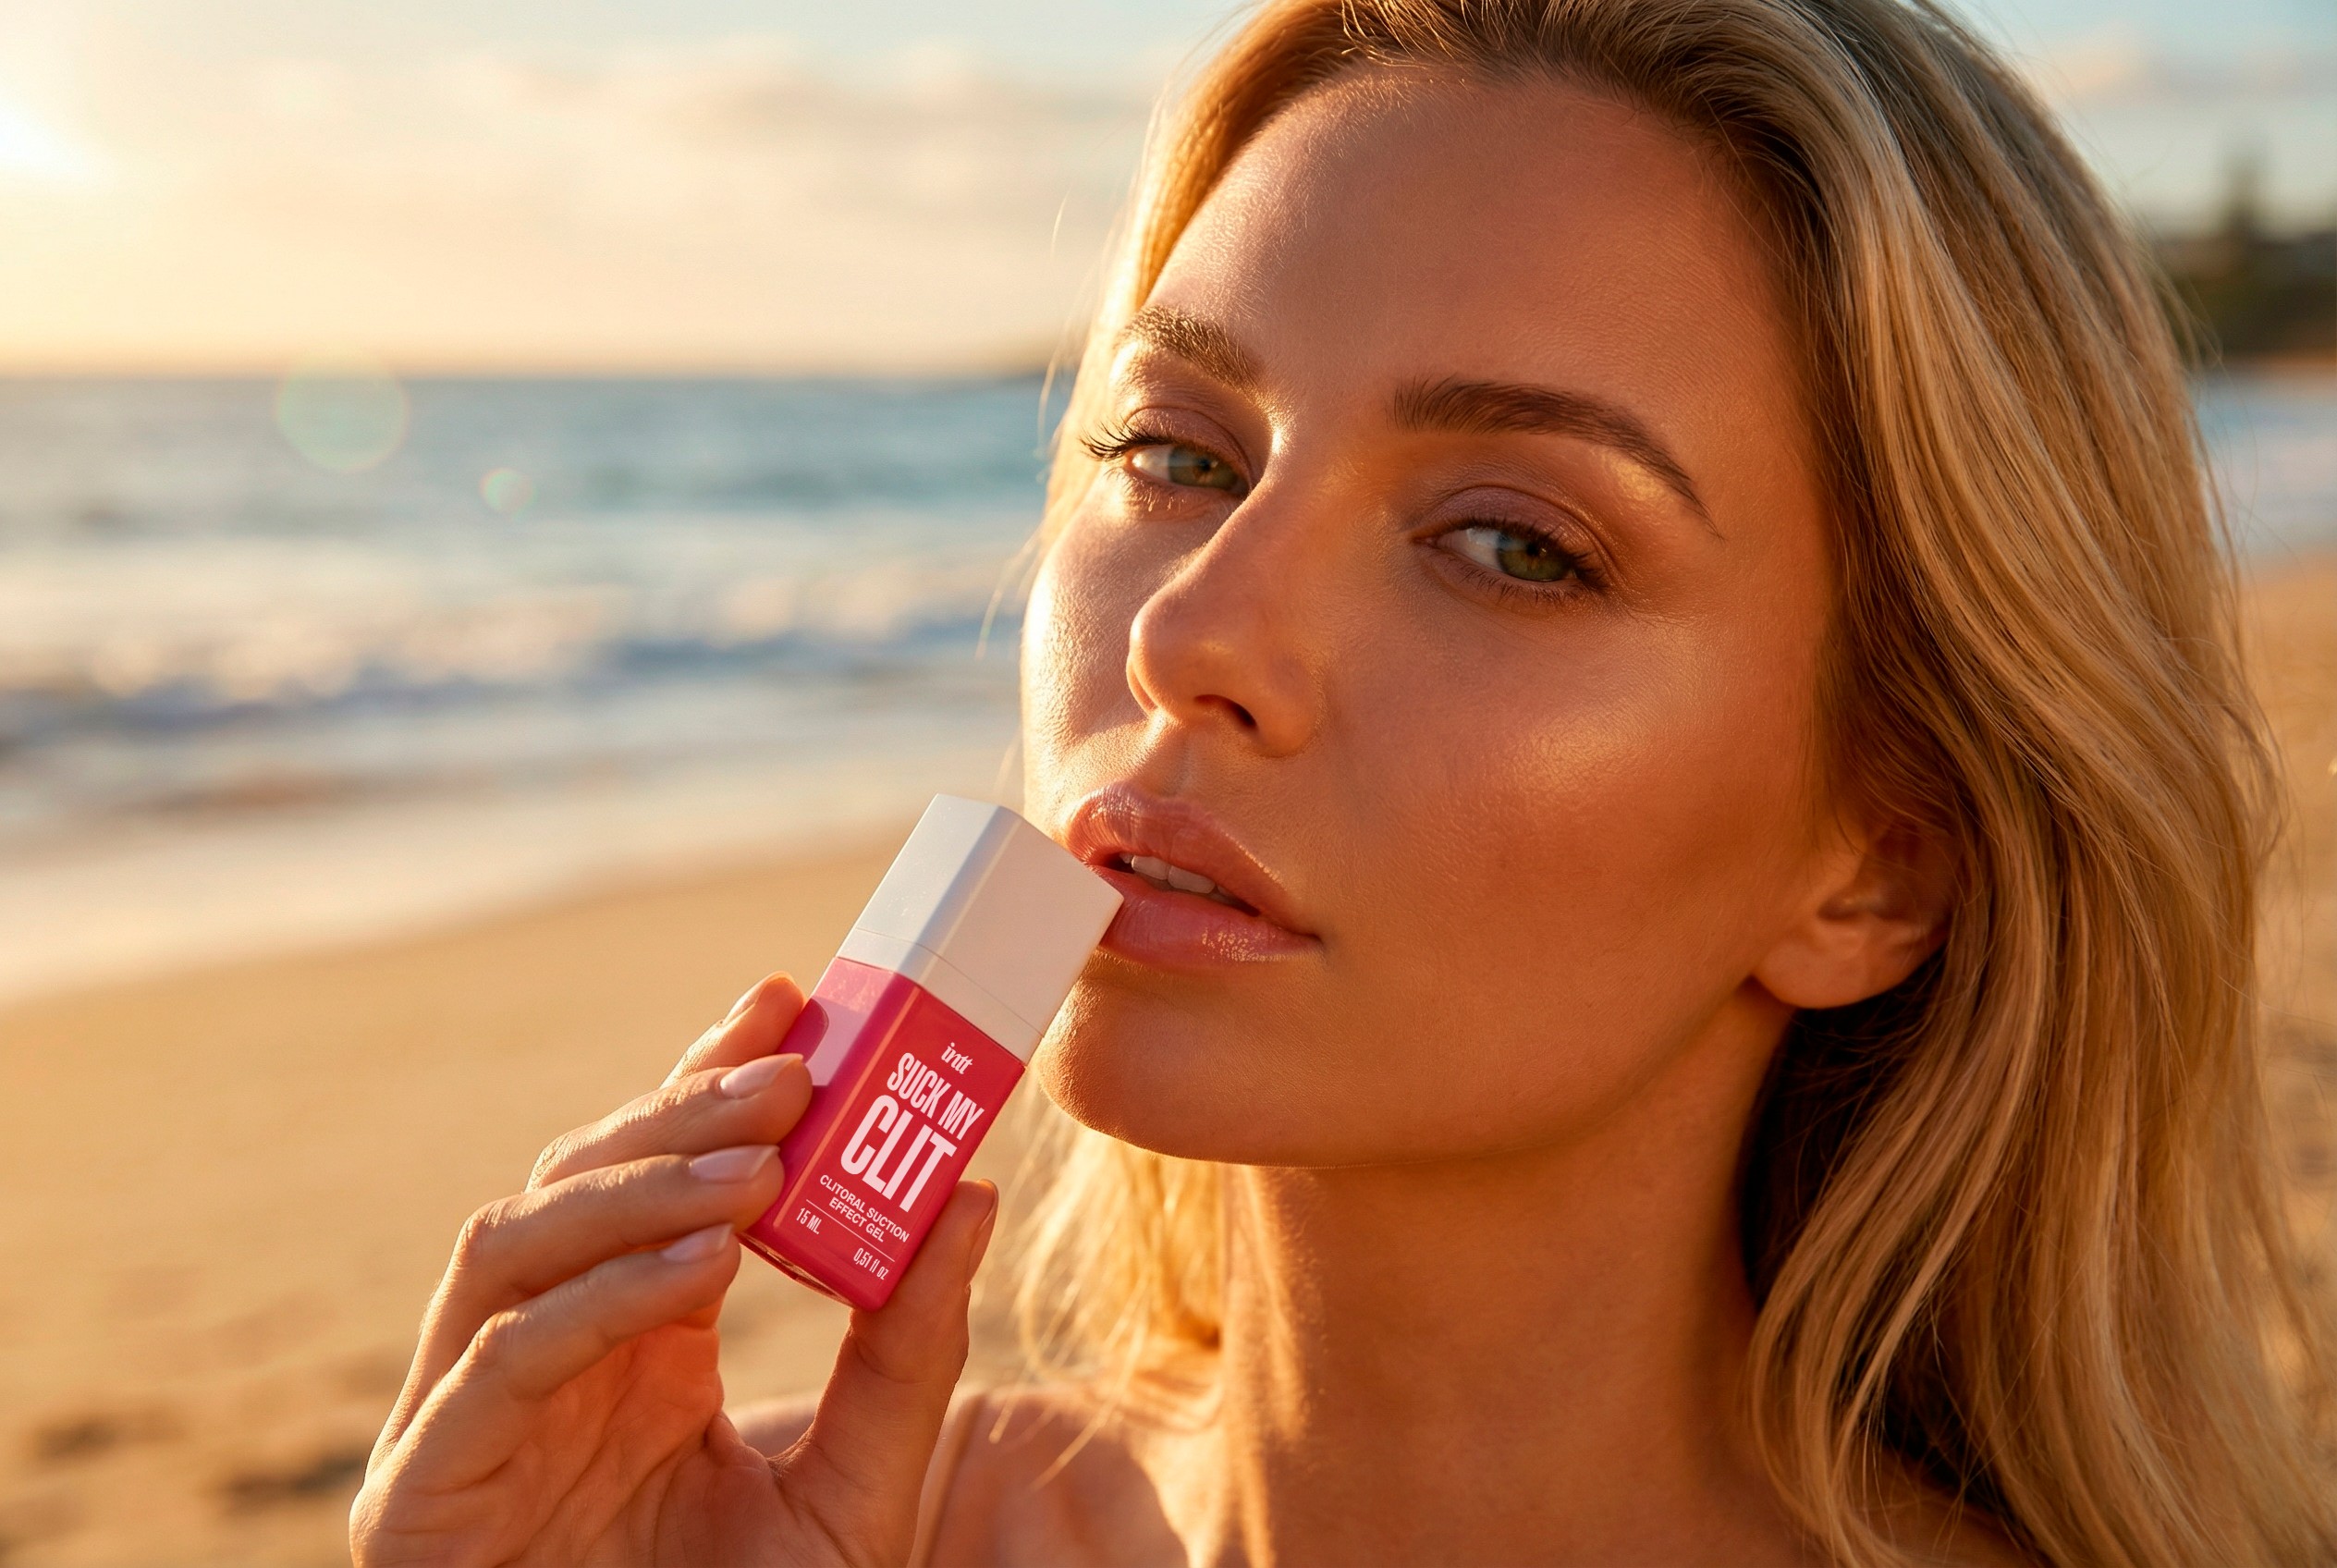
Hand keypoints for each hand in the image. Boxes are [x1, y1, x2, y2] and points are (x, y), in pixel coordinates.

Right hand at [351, 975, 998, 1567]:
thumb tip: (976, 1188)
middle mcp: (542, 1356)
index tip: (794, 995)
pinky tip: (704, 1267)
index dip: (711, 1078)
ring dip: (638, 1182)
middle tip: (792, 1056)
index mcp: (632, 1342)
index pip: (659, 1179)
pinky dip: (599, 1298)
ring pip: (516, 1242)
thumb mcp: (862, 1483)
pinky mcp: (423, 1490)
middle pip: (579, 1183)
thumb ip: (911, 1347)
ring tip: (761, 1149)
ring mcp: (468, 1416)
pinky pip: (500, 1363)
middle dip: (683, 1110)